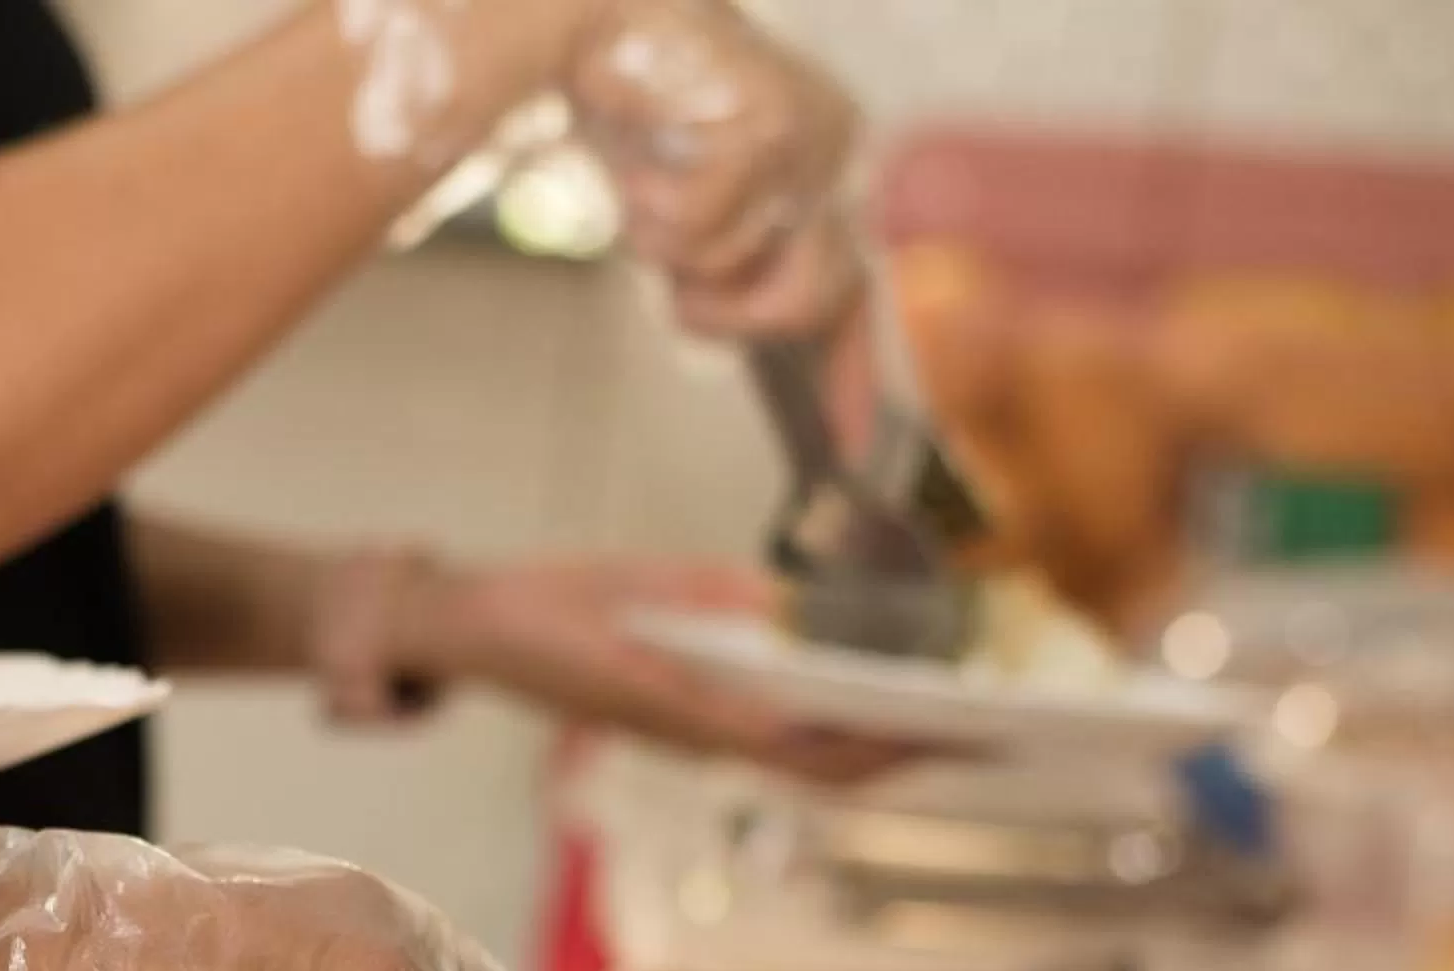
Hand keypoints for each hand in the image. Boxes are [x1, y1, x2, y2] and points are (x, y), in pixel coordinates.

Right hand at [314, 547, 927, 785]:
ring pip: (810, 755)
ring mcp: (696, 730)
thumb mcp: (634, 587)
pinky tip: (882, 693)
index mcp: (682, 714)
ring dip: (884, 742)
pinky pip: (783, 730)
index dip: (883, 747)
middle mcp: (699, 735)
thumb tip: (805, 610)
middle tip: (995, 729)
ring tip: (960, 714)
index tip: (950, 732)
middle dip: (909, 753)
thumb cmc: (542, 609)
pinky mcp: (691, 711)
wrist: (471, 629)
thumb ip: (718, 601)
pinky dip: (841, 719)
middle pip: (826, 765)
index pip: (805, 749)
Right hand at [565, 0, 863, 343]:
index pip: (853, 291)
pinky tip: (638, 158)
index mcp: (824, 169)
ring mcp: (810, 138)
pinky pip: (697, 229)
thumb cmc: (631, 102)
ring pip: (730, 268)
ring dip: (663, 247)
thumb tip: (733, 331)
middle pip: (804, 304)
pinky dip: (646, 208)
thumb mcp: (684, 203)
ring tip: (644, 184)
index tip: (854, 445)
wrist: (599, 13)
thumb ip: (718, 265)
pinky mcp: (772, 126)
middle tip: (675, 274)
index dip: (848, 374)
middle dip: (719, 306)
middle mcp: (833, 151)